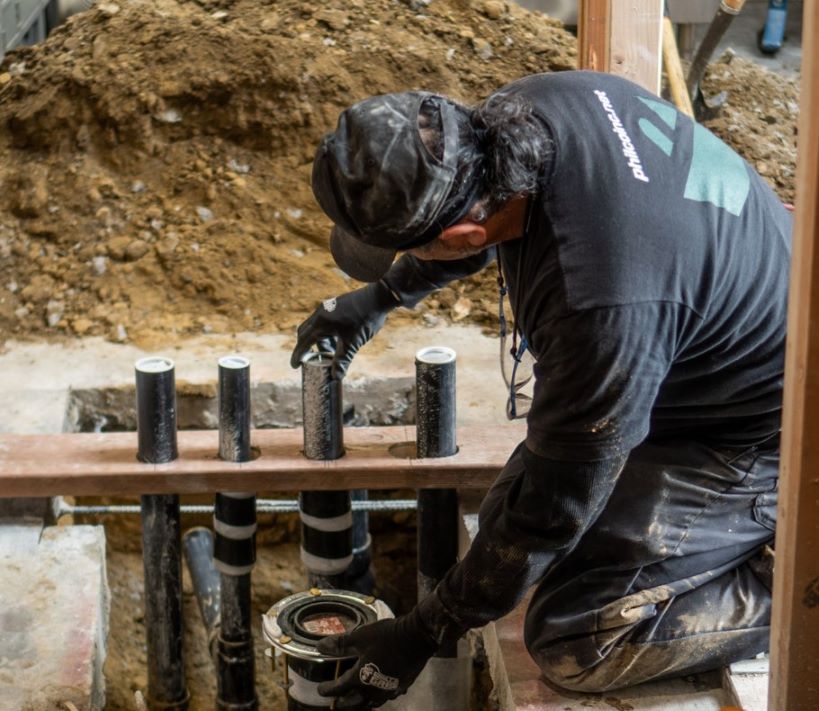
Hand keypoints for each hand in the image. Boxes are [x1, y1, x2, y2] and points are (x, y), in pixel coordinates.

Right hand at [290, 281, 399, 378]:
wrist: (378, 297)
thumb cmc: (365, 319)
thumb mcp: (353, 342)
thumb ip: (343, 360)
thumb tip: (335, 378)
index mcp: (321, 323)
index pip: (304, 341)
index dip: (299, 355)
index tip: (294, 366)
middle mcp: (320, 314)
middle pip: (305, 333)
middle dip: (306, 348)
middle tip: (309, 360)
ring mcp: (327, 308)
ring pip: (315, 327)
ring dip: (318, 341)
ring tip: (330, 352)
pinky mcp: (334, 306)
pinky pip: (323, 322)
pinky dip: (325, 333)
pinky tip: (337, 339)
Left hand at [316, 608, 437, 708]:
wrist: (417, 637)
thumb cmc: (387, 636)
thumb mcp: (360, 637)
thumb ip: (340, 644)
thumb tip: (320, 647)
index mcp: (360, 679)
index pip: (338, 689)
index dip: (327, 689)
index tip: (320, 690)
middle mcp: (373, 691)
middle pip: (354, 704)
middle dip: (343, 703)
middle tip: (337, 700)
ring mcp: (388, 691)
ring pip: (370, 704)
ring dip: (360, 703)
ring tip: (356, 699)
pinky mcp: (401, 687)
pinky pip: (385, 697)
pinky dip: (377, 696)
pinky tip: (379, 689)